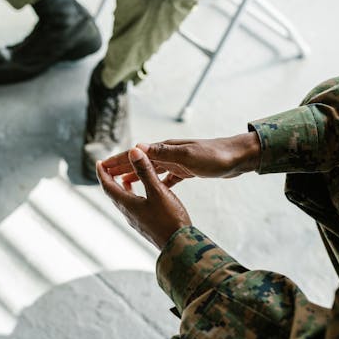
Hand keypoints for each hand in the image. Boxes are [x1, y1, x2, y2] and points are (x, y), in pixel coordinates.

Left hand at [96, 147, 191, 249]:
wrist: (179, 245)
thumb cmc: (169, 220)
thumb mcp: (157, 191)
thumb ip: (145, 170)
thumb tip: (133, 151)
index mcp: (127, 204)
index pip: (108, 186)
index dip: (102, 173)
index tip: (98, 162)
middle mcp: (128, 213)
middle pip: (113, 193)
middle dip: (110, 179)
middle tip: (108, 167)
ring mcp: (137, 220)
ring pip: (123, 200)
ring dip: (121, 188)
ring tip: (122, 177)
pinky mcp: (145, 224)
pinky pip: (134, 207)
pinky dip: (133, 196)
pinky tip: (141, 194)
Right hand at [102, 133, 260, 186]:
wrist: (237, 158)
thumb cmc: (214, 157)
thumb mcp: (187, 156)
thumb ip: (162, 153)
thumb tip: (137, 148)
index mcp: (165, 149)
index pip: (135, 154)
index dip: (117, 161)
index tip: (101, 168)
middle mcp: (169, 153)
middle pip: (139, 161)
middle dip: (121, 168)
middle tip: (104, 176)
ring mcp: (178, 161)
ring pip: (150, 170)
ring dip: (136, 175)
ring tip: (122, 183)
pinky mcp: (187, 170)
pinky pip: (167, 178)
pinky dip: (155, 182)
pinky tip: (153, 190)